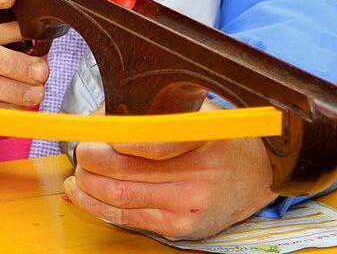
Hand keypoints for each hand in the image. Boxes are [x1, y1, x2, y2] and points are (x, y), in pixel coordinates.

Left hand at [63, 101, 274, 240]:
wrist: (259, 175)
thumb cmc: (222, 138)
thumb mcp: (200, 110)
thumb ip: (158, 109)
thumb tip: (104, 115)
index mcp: (204, 137)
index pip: (153, 141)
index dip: (116, 139)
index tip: (94, 130)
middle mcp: (199, 174)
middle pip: (127, 171)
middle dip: (90, 160)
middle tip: (79, 148)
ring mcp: (189, 205)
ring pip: (121, 196)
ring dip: (88, 184)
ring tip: (77, 171)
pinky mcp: (181, 227)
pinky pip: (128, 218)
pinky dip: (98, 205)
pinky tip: (83, 193)